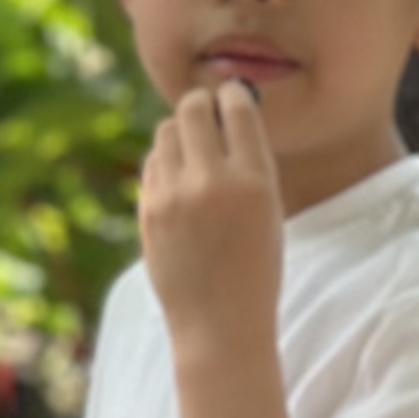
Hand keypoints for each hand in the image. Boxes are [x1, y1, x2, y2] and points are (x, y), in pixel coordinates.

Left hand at [140, 80, 285, 340]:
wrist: (219, 324)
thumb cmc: (255, 267)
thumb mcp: (270, 210)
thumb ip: (249, 163)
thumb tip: (225, 109)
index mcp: (254, 181)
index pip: (238, 108)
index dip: (234, 94)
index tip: (233, 94)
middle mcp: (211, 182)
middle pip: (193, 108)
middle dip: (201, 103)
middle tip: (208, 111)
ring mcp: (174, 197)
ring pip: (166, 131)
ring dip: (181, 131)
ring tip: (195, 151)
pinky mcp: (148, 210)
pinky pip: (153, 163)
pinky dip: (166, 162)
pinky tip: (180, 181)